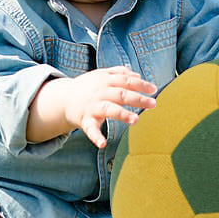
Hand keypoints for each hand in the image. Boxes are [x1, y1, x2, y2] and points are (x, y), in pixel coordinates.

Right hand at [31, 66, 156, 147]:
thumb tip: (138, 76)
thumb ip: (120, 73)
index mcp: (105, 80)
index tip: (154, 89)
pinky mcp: (85, 120)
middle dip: (137, 99)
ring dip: (122, 114)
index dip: (141, 85)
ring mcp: (93, 106)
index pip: (126, 81)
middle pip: (121, 94)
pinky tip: (103, 144)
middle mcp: (100, 92)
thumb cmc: (88, 87)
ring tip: (135, 120)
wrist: (64, 98)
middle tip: (153, 104)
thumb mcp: (101, 74)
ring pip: (108, 109)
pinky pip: (91, 129)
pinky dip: (96, 137)